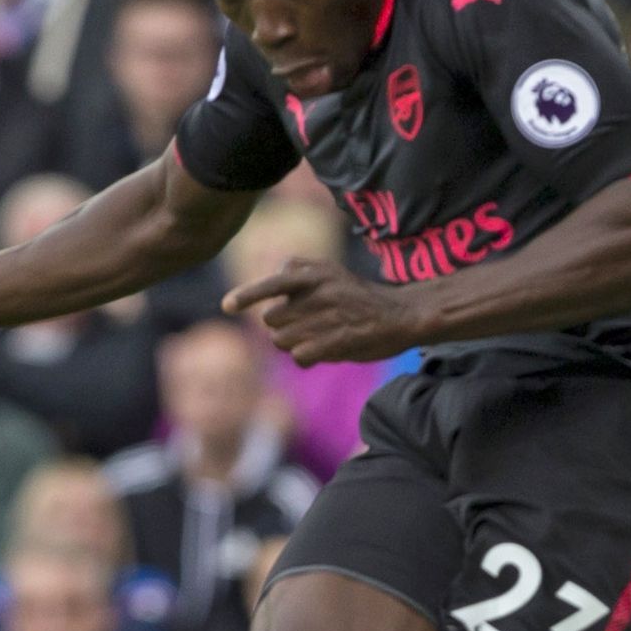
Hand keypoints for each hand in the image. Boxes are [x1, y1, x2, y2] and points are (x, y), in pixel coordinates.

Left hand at [222, 258, 418, 364]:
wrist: (403, 314)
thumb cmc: (360, 297)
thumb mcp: (331, 272)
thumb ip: (298, 273)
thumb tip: (267, 294)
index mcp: (316, 274)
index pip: (273, 283)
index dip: (247, 295)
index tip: (226, 305)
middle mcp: (320, 293)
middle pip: (271, 320)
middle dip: (281, 327)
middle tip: (305, 326)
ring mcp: (329, 317)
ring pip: (282, 341)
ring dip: (293, 345)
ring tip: (317, 338)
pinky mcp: (338, 341)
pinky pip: (300, 356)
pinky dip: (306, 357)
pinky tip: (323, 351)